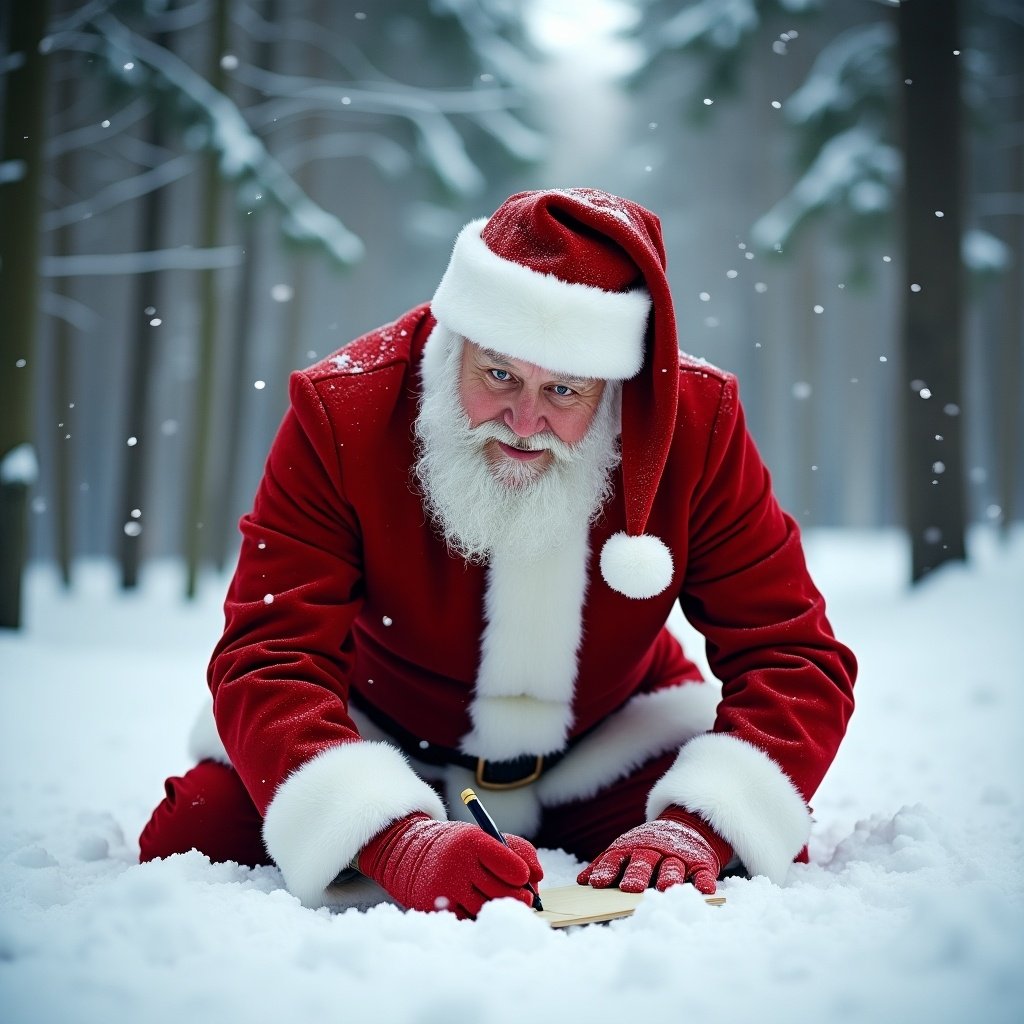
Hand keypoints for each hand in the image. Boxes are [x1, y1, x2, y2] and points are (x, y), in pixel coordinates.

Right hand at [357, 812, 542, 919]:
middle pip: (501, 891)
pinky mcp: (435, 908)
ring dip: (498, 909)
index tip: (525, 878)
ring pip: (486, 909)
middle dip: (518, 897)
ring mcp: (444, 888)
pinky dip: (478, 917)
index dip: (522, 874)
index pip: (508, 863)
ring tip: (501, 902)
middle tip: (524, 898)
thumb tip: (538, 876)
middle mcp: (456, 864)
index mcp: (471, 840)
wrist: (407, 853)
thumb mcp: (481, 837)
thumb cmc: (456, 846)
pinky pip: (468, 920)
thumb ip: (514, 850)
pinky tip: (479, 908)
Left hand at [577, 806, 731, 894]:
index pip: (617, 858)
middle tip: (630, 888)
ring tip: (665, 888)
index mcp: (633, 848)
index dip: (607, 870)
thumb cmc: (649, 846)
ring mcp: (678, 857)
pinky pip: (703, 873)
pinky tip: (704, 889)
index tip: (598, 883)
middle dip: (637, 874)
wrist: (687, 827)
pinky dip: (704, 881)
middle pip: (644, 862)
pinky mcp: (701, 863)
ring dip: (669, 877)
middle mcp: (655, 851)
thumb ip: (606, 863)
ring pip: (673, 867)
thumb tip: (582, 881)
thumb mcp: (627, 848)